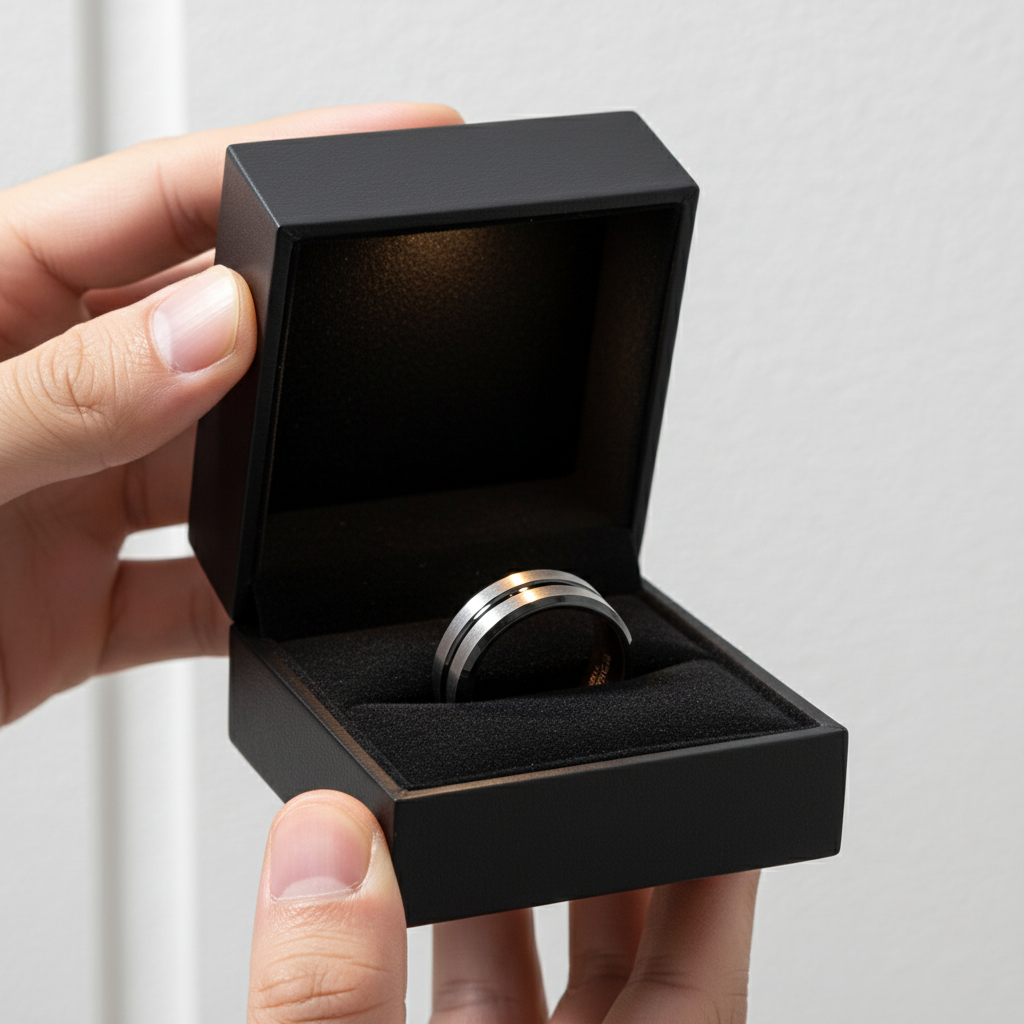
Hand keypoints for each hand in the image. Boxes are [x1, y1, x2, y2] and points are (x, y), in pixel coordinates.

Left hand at [0, 101, 460, 723]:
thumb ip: (60, 391)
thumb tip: (206, 332)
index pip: (165, 200)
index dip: (287, 163)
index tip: (397, 149)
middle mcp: (50, 388)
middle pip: (217, 339)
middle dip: (301, 342)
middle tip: (372, 351)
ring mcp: (76, 496)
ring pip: (222, 477)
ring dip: (272, 493)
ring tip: (306, 501)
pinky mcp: (87, 600)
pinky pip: (201, 596)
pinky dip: (247, 609)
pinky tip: (271, 606)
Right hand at [248, 790, 758, 1022]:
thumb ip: (335, 1004)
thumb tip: (325, 848)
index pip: (701, 976)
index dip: (715, 864)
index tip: (721, 774)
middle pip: (636, 960)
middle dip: (611, 844)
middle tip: (595, 743)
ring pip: (550, 980)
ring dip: (525, 882)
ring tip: (501, 785)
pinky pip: (480, 1009)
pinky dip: (454, 942)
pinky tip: (413, 888)